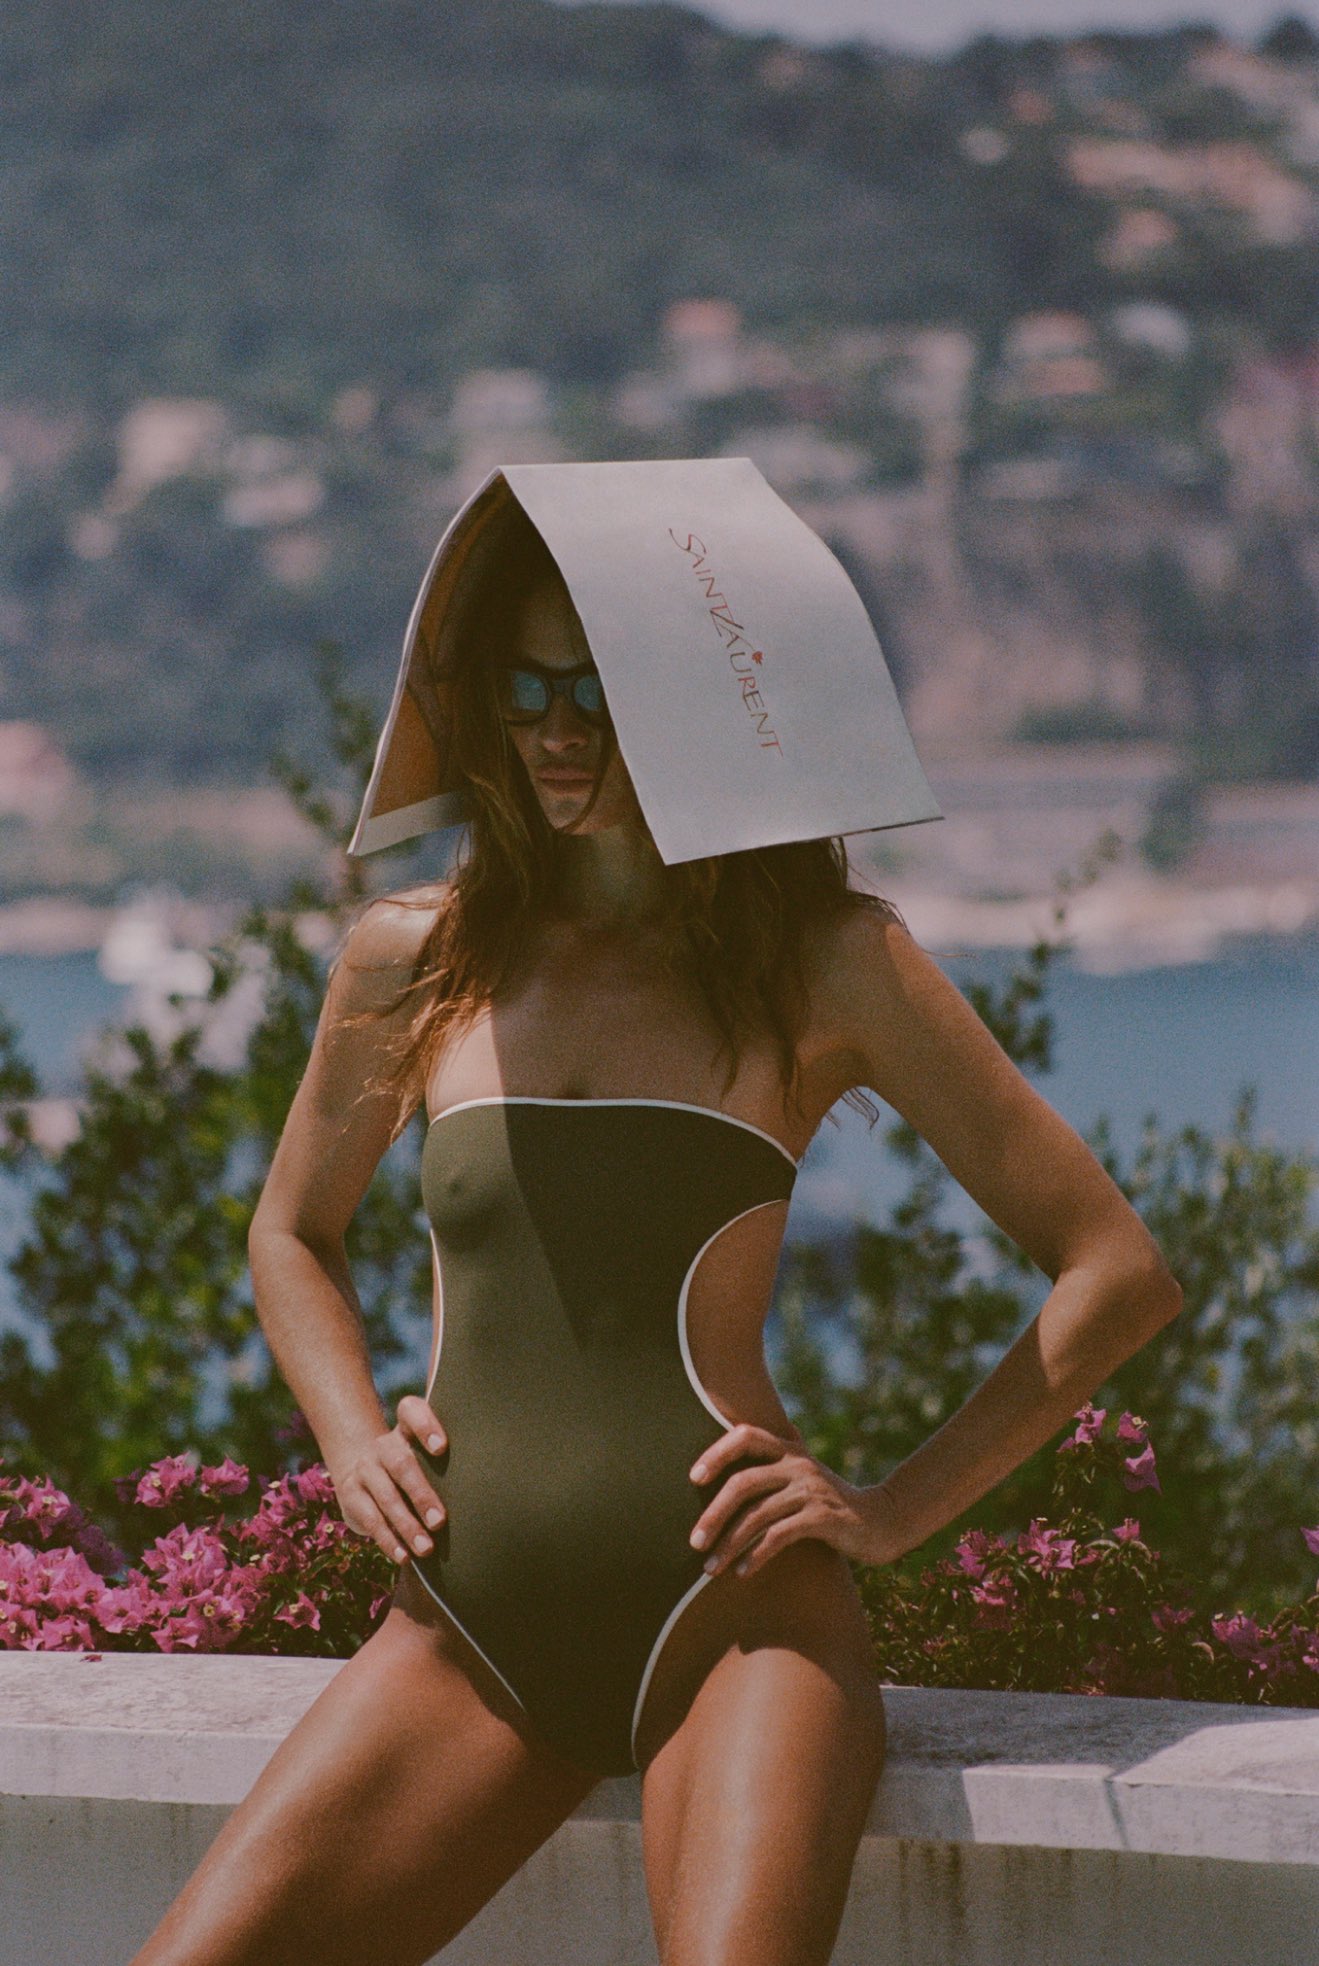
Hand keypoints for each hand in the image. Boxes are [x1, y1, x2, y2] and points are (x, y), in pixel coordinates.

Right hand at [333, 1395, 447, 1566]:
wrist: (360, 1469)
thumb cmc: (413, 1465)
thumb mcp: (425, 1455)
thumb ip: (449, 1457)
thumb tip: (494, 1478)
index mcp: (406, 1429)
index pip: (411, 1412)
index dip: (425, 1425)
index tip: (442, 1447)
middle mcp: (383, 1445)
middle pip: (401, 1465)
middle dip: (422, 1495)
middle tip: (440, 1521)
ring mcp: (365, 1469)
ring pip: (386, 1497)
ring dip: (408, 1526)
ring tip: (427, 1549)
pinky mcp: (351, 1494)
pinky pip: (371, 1519)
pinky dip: (389, 1540)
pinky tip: (405, 1556)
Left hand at [688, 1421, 889, 1580]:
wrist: (881, 1521)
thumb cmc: (829, 1505)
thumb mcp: (801, 1481)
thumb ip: (771, 1476)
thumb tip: (720, 1488)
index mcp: (789, 1450)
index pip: (746, 1436)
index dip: (717, 1453)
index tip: (693, 1478)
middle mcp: (798, 1464)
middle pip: (743, 1482)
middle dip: (713, 1514)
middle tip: (694, 1542)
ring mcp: (811, 1489)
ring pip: (758, 1514)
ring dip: (729, 1544)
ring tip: (709, 1568)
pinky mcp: (823, 1517)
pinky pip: (779, 1536)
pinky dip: (756, 1556)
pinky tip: (742, 1573)